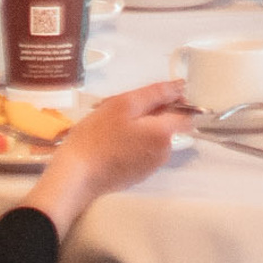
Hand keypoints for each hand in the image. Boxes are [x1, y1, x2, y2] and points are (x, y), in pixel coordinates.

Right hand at [30, 80, 184, 235]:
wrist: (76, 176)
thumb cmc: (97, 137)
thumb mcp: (123, 105)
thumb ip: (155, 94)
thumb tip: (179, 86)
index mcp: (163, 134)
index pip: (186, 113)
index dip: (176, 100)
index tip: (152, 96)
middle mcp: (164, 152)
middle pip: (167, 124)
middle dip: (150, 112)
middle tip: (120, 109)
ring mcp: (151, 166)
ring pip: (152, 136)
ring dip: (139, 126)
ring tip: (110, 125)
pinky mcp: (137, 175)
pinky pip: (142, 150)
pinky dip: (132, 141)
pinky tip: (110, 141)